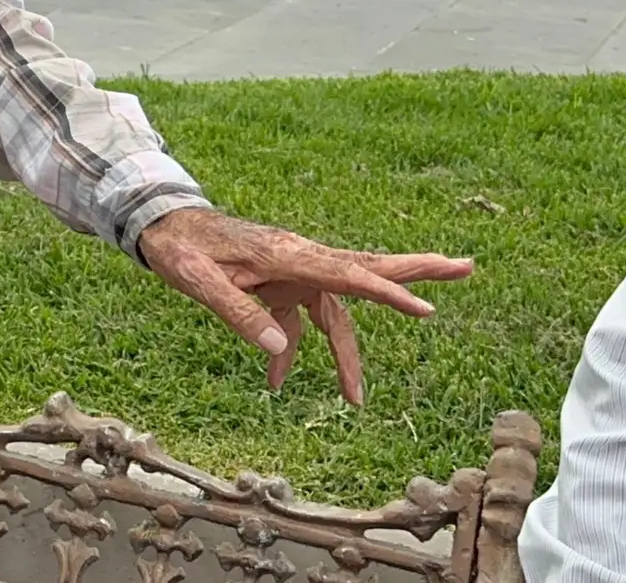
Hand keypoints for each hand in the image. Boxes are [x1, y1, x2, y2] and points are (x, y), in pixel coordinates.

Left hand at [138, 209, 471, 405]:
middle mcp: (299, 259)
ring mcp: (292, 272)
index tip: (426, 308)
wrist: (159, 225)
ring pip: (335, 313)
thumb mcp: (197, 280)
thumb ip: (238, 313)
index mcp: (287, 253)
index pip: (348, 273)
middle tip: (466, 266)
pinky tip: (274, 384)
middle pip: (366, 271)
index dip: (388, 292)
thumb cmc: (178, 246)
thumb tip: (281, 351)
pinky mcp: (279, 284)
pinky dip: (291, 353)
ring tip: (356, 399)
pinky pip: (298, 322)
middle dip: (415, 275)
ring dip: (343, 357)